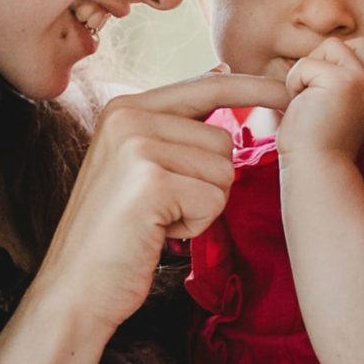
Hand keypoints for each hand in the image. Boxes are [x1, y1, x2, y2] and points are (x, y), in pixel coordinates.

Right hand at [31, 71, 289, 335]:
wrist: (74, 289)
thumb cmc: (116, 234)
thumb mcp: (138, 164)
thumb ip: (175, 126)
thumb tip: (222, 75)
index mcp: (124, 107)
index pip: (207, 85)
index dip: (253, 88)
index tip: (289, 88)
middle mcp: (128, 115)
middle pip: (223, 140)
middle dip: (207, 183)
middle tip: (162, 208)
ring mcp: (138, 144)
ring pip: (223, 170)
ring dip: (201, 206)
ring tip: (157, 220)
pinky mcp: (151, 180)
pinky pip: (214, 200)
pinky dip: (195, 226)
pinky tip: (157, 233)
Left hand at [275, 35, 363, 158]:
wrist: (314, 168)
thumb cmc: (316, 142)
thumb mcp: (341, 107)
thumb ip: (346, 81)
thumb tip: (327, 48)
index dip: (361, 61)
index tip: (339, 88)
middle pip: (359, 43)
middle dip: (332, 59)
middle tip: (319, 92)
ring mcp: (363, 82)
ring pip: (333, 45)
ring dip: (311, 68)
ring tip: (309, 99)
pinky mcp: (343, 82)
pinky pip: (306, 63)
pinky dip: (295, 82)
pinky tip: (301, 106)